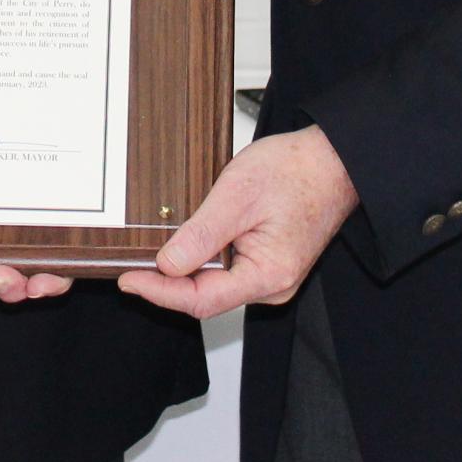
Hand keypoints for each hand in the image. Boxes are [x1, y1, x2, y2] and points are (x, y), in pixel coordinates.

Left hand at [116, 126, 358, 319]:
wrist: (332, 160)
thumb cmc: (296, 171)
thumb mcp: (237, 196)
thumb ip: (202, 235)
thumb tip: (167, 265)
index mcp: (268, 275)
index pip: (202, 301)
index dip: (160, 292)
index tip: (129, 280)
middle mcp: (273, 285)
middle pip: (206, 298)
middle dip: (167, 284)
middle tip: (132, 264)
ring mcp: (272, 276)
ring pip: (215, 285)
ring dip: (184, 272)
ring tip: (154, 252)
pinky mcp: (269, 263)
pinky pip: (227, 271)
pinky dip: (202, 261)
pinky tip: (186, 245)